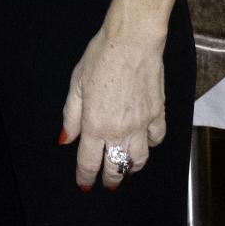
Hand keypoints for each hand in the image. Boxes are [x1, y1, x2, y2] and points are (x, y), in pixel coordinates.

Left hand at [60, 24, 166, 190]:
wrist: (132, 41)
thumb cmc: (100, 57)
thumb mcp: (76, 83)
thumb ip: (71, 115)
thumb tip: (66, 140)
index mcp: (96, 124)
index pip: (89, 162)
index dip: (85, 177)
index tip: (84, 184)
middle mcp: (120, 130)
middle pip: (116, 168)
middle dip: (109, 178)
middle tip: (106, 180)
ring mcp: (142, 124)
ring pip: (139, 160)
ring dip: (130, 167)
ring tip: (124, 166)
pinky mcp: (158, 114)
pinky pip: (156, 139)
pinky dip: (150, 144)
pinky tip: (144, 139)